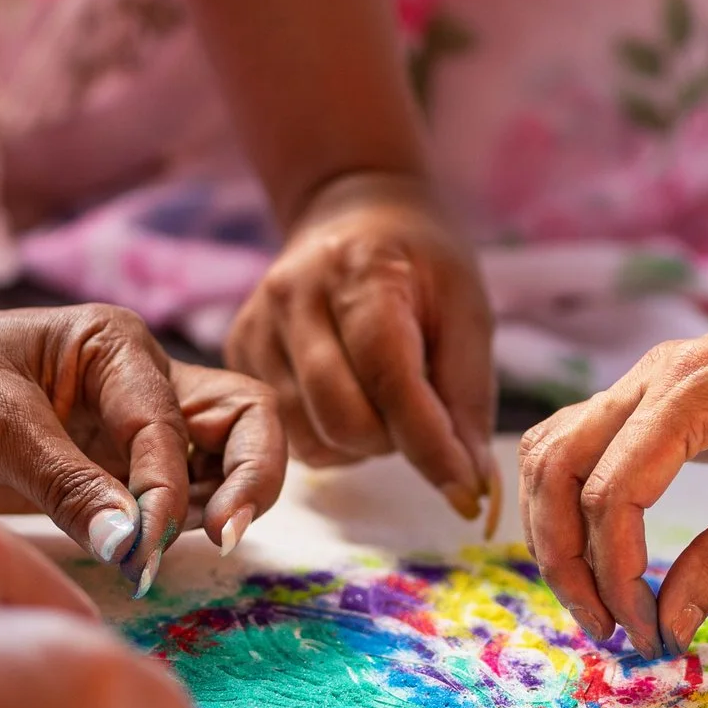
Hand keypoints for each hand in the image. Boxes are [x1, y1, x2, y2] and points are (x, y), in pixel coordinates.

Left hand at [0, 302, 285, 587]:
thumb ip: (65, 483)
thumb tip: (133, 546)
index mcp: (116, 347)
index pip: (176, 423)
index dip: (166, 491)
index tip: (141, 550)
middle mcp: (140, 383)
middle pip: (243, 421)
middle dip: (251, 476)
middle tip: (225, 537)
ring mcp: (130, 431)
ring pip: (221, 459)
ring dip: (223, 504)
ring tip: (193, 552)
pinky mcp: (109, 474)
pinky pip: (175, 498)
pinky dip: (184, 525)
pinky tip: (156, 555)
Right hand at [226, 171, 497, 517]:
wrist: (353, 214)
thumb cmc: (422, 264)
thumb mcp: (466, 309)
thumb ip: (468, 396)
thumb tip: (471, 485)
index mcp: (362, 271)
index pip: (391, 378)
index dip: (430, 445)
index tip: (464, 492)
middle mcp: (295, 294)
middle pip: (343, 418)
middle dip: (394, 441)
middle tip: (419, 416)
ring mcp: (256, 323)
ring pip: (310, 436)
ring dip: (359, 443)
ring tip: (382, 401)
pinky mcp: (235, 350)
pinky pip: (285, 432)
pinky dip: (327, 436)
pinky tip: (348, 397)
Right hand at [519, 305, 707, 658]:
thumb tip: (670, 626)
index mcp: (691, 392)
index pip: (614, 493)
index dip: (617, 573)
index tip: (647, 630)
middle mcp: (649, 377)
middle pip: (556, 469)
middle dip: (566, 559)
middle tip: (605, 628)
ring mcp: (638, 380)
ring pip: (550, 454)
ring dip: (555, 531)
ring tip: (594, 599)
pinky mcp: (640, 395)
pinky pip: (571, 444)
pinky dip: (567, 501)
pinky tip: (595, 550)